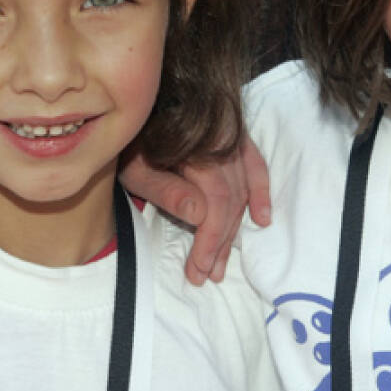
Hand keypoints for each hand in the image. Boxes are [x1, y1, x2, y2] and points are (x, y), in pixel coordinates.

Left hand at [118, 135, 269, 285]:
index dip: (211, 237)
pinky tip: (261, 217)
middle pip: (231, 196)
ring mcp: (229, 133)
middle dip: (220, 240)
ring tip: (221, 261)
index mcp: (194, 145)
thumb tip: (200, 215)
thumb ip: (166, 190)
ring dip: (236, 227)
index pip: (216, 198)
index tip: (199, 268)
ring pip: (242, 187)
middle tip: (207, 273)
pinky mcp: (234, 135)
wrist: (134, 116)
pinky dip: (260, 189)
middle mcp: (219, 137)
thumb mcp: (135, 170)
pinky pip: (255, 162)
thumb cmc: (129, 145)